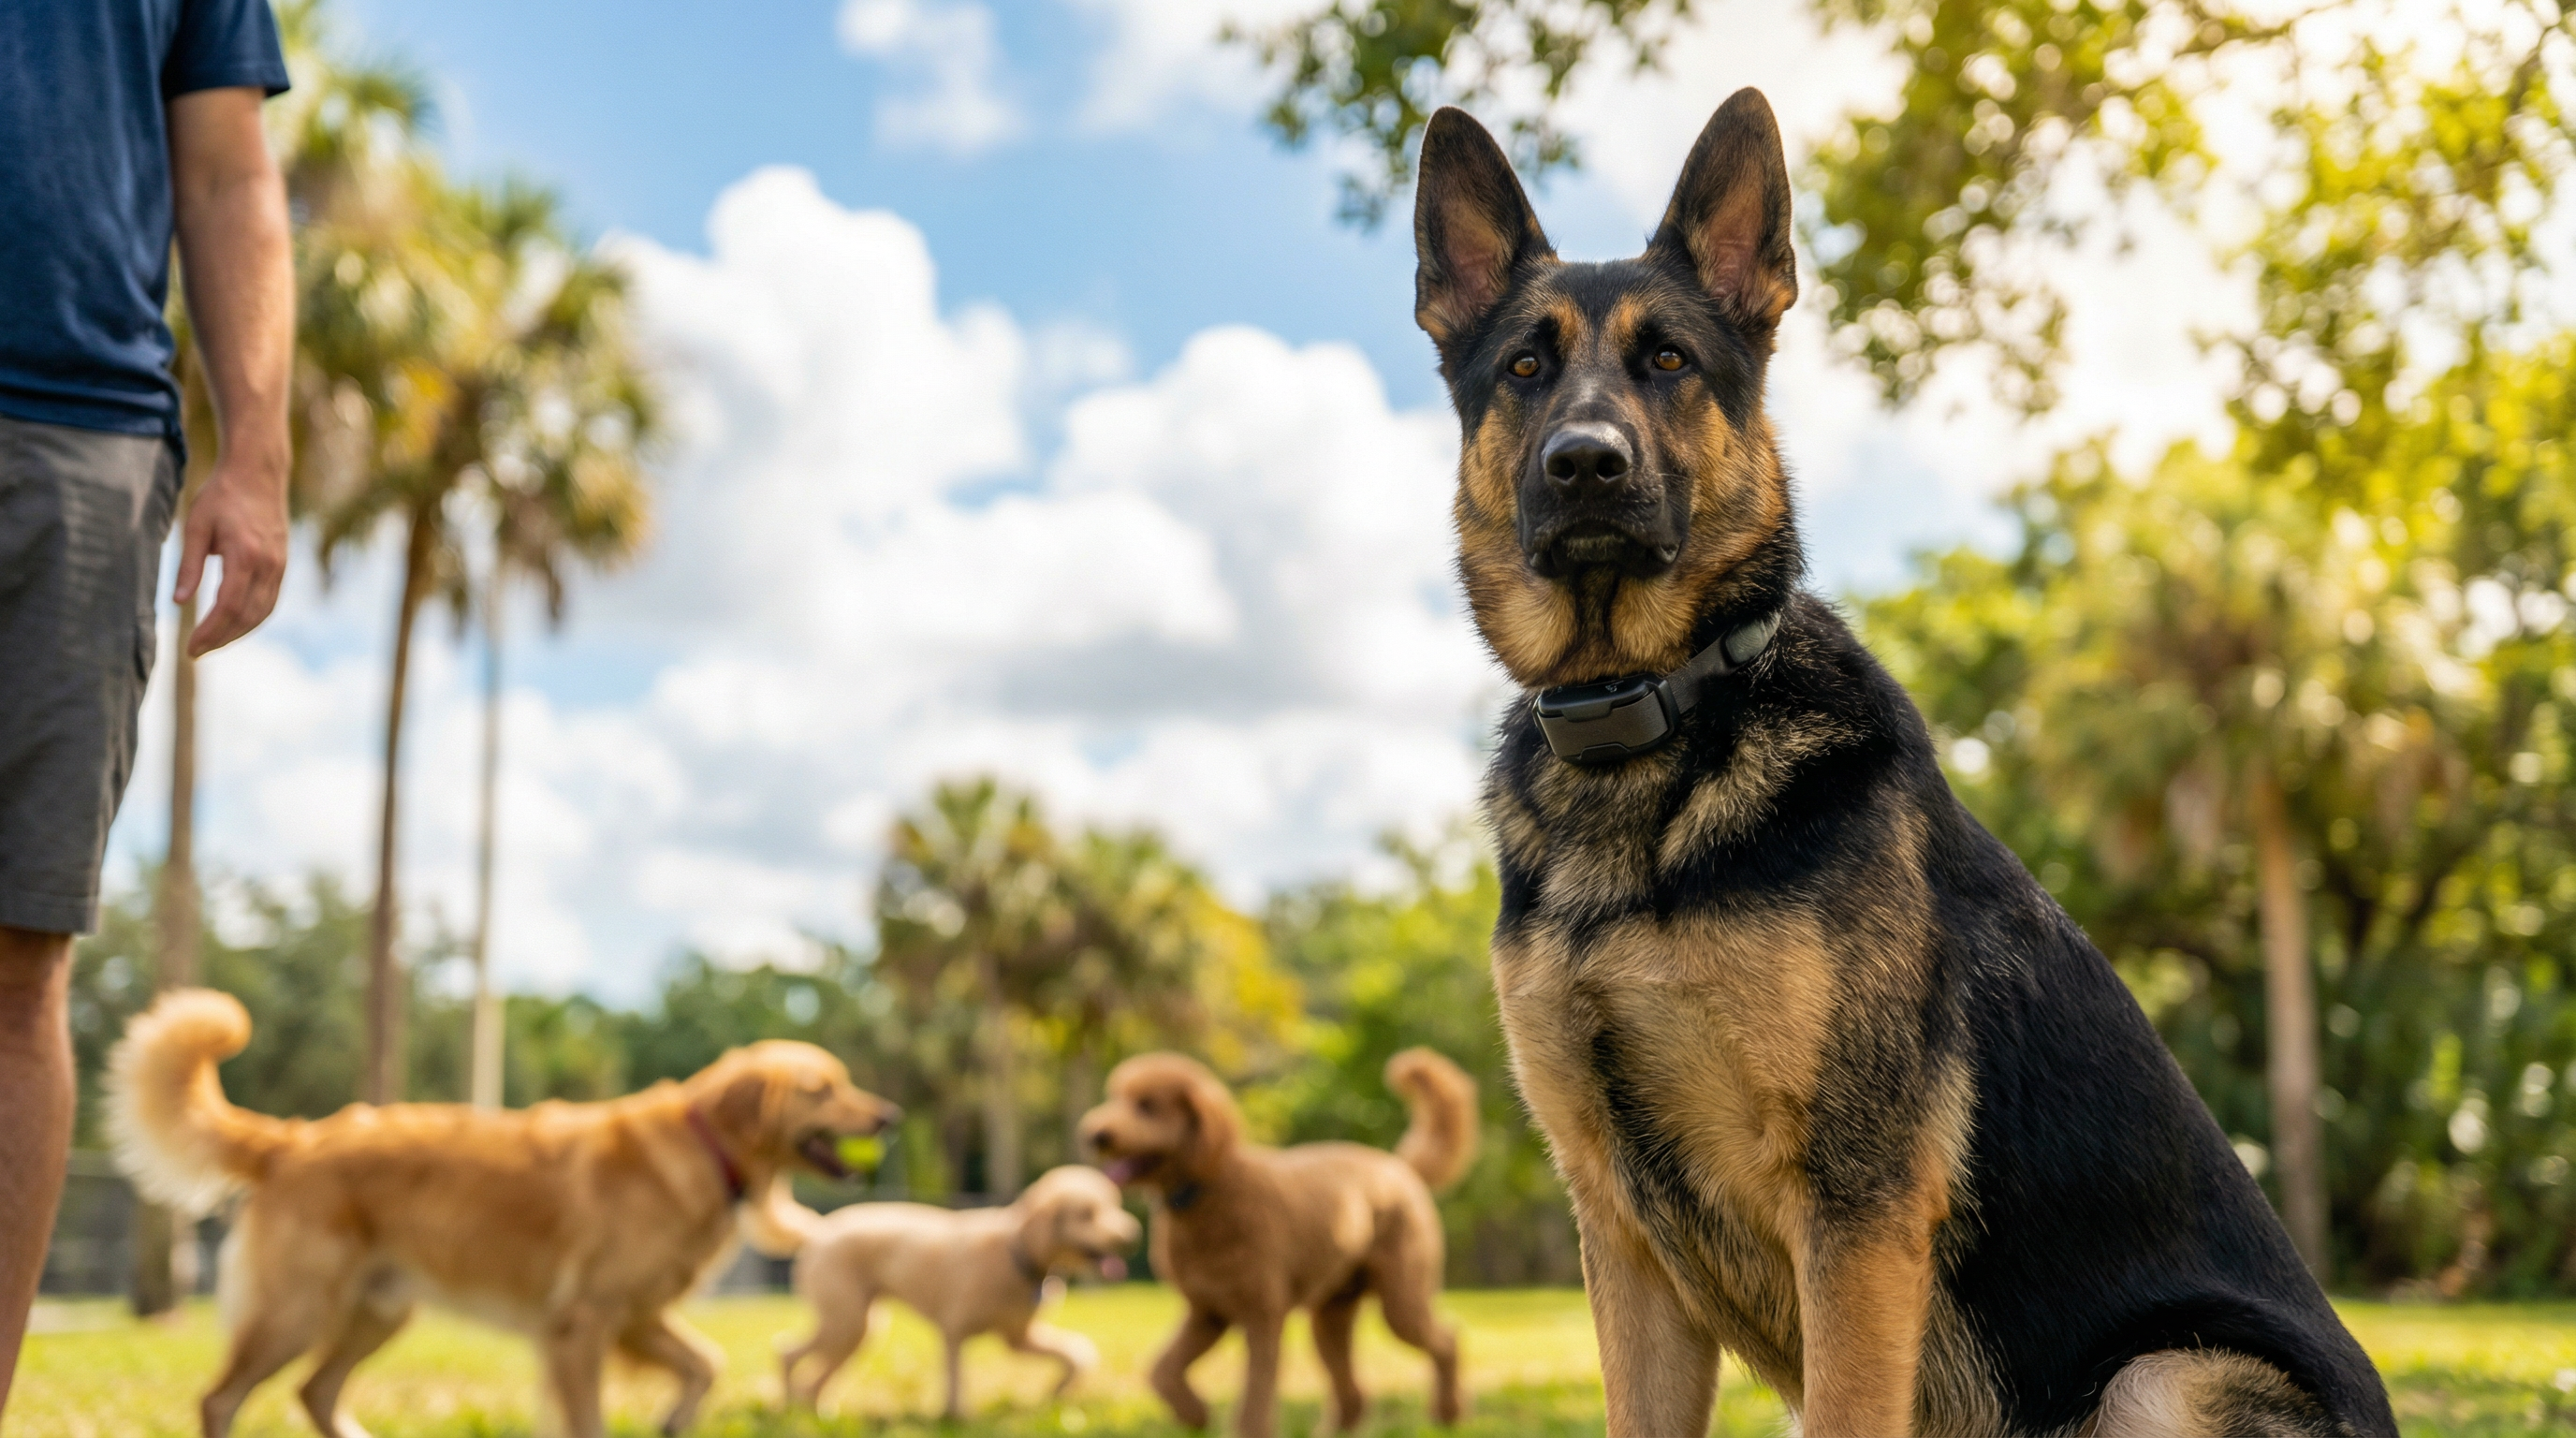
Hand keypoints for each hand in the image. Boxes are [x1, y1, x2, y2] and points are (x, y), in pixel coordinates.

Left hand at [173, 445, 288, 655]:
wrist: (259, 473)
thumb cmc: (222, 496)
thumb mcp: (196, 526)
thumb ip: (189, 566)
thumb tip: (179, 602)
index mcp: (246, 555)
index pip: (229, 606)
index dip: (210, 631)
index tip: (190, 647)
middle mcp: (269, 565)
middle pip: (247, 616)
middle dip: (222, 638)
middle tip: (196, 651)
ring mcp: (280, 566)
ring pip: (262, 613)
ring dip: (238, 632)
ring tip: (213, 642)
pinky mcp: (282, 565)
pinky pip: (270, 602)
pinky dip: (252, 619)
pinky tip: (234, 623)